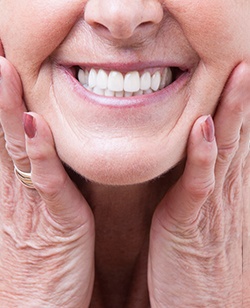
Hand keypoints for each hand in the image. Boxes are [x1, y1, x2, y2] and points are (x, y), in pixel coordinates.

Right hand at [0, 57, 94, 306]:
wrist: (38, 305)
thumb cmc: (40, 258)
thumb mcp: (34, 211)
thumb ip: (38, 178)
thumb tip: (38, 148)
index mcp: (12, 184)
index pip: (3, 130)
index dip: (0, 99)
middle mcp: (14, 186)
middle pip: (1, 128)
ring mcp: (31, 200)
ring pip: (16, 145)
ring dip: (7, 106)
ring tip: (2, 68)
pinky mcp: (55, 218)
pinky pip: (46, 179)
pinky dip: (39, 150)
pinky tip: (34, 123)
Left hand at [148, 62, 249, 306]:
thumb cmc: (201, 262)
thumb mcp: (204, 216)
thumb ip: (203, 184)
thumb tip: (201, 155)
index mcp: (226, 189)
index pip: (235, 139)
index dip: (238, 107)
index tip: (239, 74)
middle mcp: (226, 192)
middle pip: (236, 136)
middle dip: (241, 98)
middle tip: (246, 62)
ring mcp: (211, 205)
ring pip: (224, 150)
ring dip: (231, 112)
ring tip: (238, 75)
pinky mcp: (190, 222)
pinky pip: (199, 183)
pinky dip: (202, 154)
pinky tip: (203, 127)